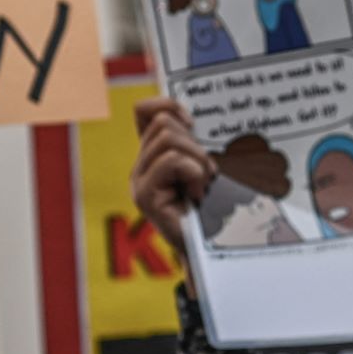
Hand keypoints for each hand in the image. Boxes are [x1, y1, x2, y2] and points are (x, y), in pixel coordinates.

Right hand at [131, 97, 213, 254]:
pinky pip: (171, 161)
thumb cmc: (213, 207)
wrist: (211, 247)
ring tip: (202, 184)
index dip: (168, 105)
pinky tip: (197, 193)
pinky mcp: (144, 195)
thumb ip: (192, 142)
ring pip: (168, 140)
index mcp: (153, 155)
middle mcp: (141, 166)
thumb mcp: (205, 164)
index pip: (144, 110)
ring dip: (197, 159)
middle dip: (194, 143)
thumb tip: (185, 114)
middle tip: (206, 172)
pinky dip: (193, 173)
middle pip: (163, 123)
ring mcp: (139, 181)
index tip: (192, 124)